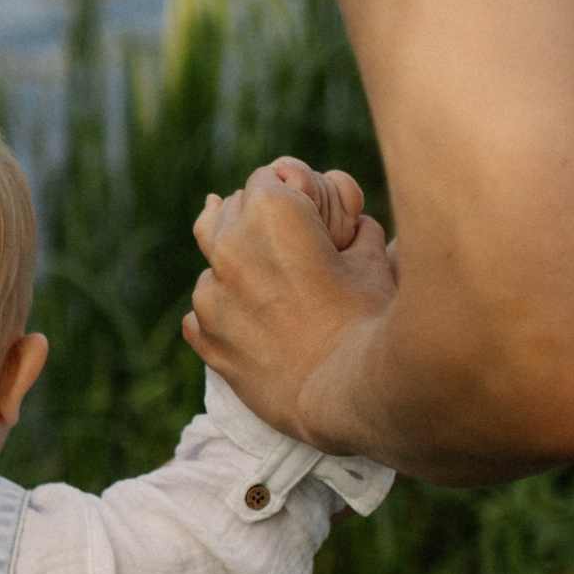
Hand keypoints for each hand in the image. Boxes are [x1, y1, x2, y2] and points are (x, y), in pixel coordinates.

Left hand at [184, 159, 395, 447]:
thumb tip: (348, 222)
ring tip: (277, 294)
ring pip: (214, 262)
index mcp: (271, 212)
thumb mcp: (373, 257)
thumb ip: (352, 225)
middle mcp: (230, 246)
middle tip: (298, 254)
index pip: (270, 177)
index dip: (296, 196)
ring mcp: (211, 294)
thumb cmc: (367, 322)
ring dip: (239, 270)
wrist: (346, 396)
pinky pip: (201, 311)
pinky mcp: (206, 337)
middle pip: (233, 211)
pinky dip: (224, 313)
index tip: (313, 220)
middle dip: (261, 225)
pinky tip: (253, 325)